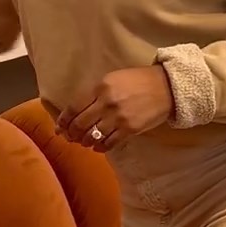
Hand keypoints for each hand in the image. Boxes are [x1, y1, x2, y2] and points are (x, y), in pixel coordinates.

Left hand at [57, 66, 172, 149]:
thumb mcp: (112, 79)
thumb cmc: (137, 81)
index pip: (73, 107)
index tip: (59, 127)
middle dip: (71, 134)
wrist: (166, 88)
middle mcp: (106, 103)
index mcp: (100, 87)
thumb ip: (94, 93)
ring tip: (84, 142)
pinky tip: (97, 147)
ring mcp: (118, 118)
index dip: (63, 120)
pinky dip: (99, 148)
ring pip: (92, 136)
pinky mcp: (129, 130)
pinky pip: (108, 144)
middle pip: (80, 124)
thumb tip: (76, 111)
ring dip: (84, 142)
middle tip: (70, 137)